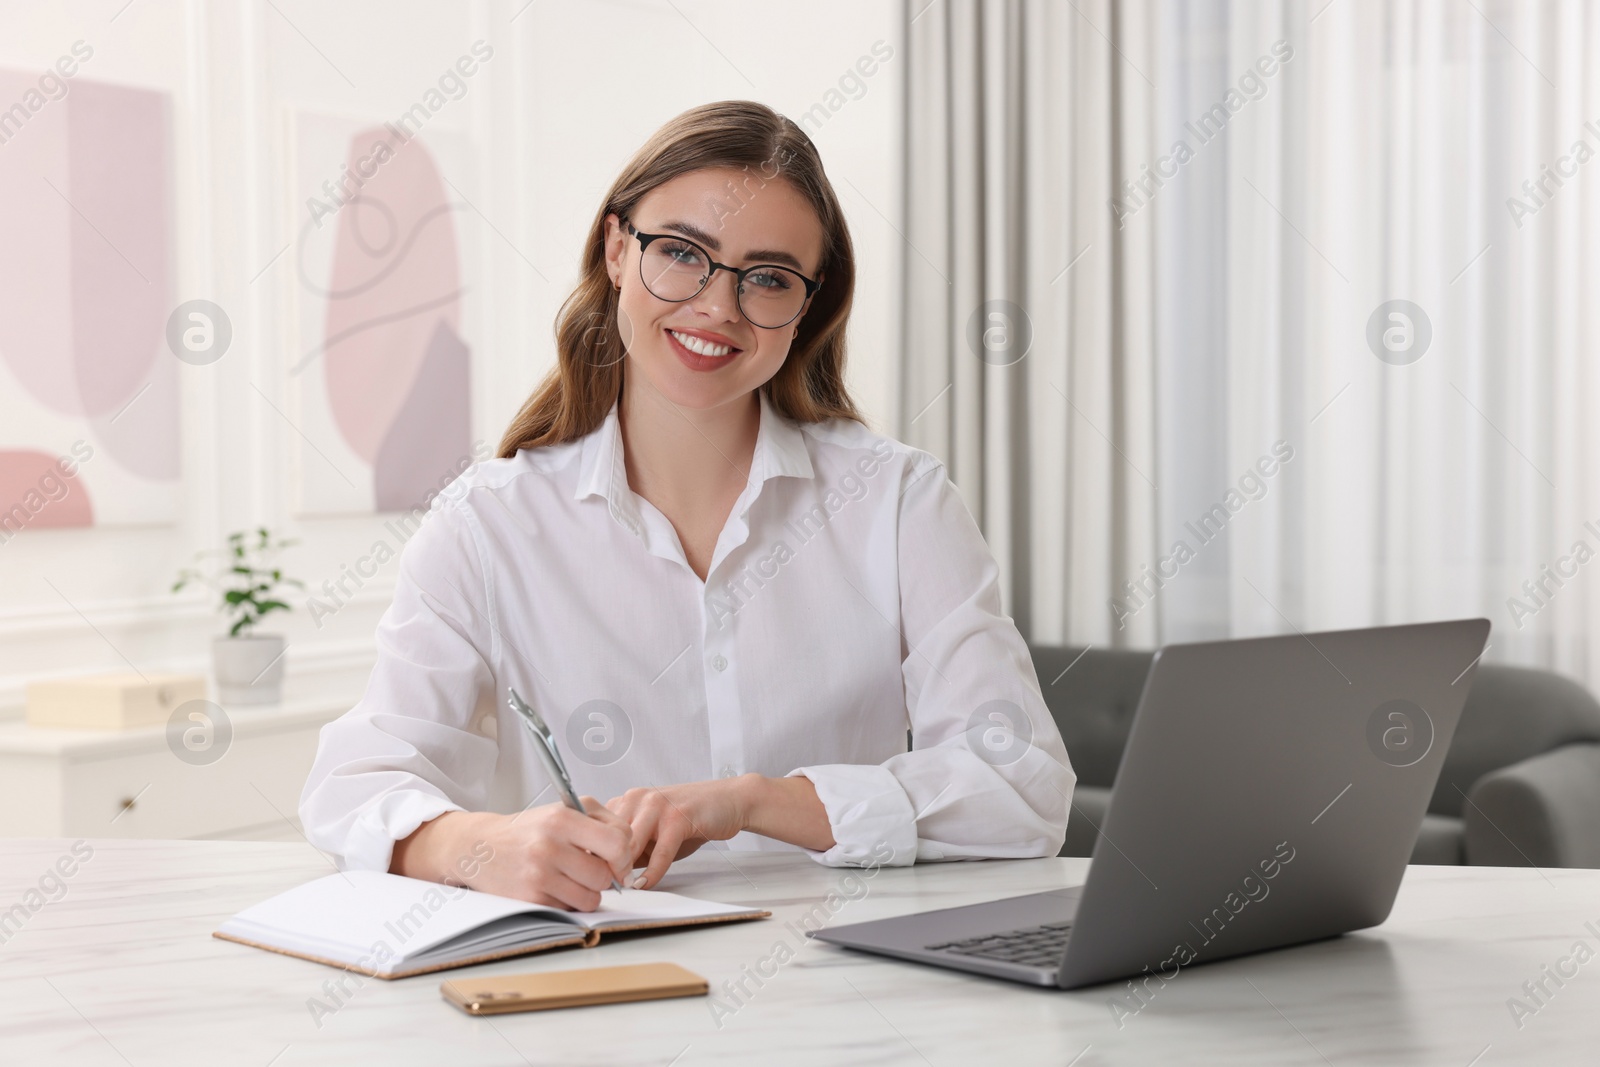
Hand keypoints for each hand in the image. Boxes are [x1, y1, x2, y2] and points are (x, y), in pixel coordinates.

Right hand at [390, 801, 631, 911]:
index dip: (625, 855)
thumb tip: (626, 855)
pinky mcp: (530, 899)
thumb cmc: (528, 830)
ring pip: (591, 898)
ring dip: (587, 893)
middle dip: (603, 877)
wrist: (479, 847)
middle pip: (605, 876)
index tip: (619, 860)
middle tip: (588, 869)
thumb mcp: (564, 810)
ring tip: (570, 878)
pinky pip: (569, 909)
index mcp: (561, 818)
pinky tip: (553, 887)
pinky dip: (567, 902)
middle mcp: (549, 845)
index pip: (617, 841)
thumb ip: (602, 822)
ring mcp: (538, 875)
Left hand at [605, 779, 750, 889]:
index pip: (597, 829)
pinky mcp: (678, 817)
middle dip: (606, 865)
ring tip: (623, 888)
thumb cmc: (689, 819)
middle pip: (609, 837)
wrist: (726, 801)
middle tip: (604, 888)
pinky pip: (660, 852)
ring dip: (626, 870)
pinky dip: (652, 872)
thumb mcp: (653, 833)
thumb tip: (607, 875)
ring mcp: (658, 806)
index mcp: (627, 800)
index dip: (593, 854)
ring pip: (630, 844)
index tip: (590, 877)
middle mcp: (638, 798)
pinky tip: (646, 884)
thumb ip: (632, 849)